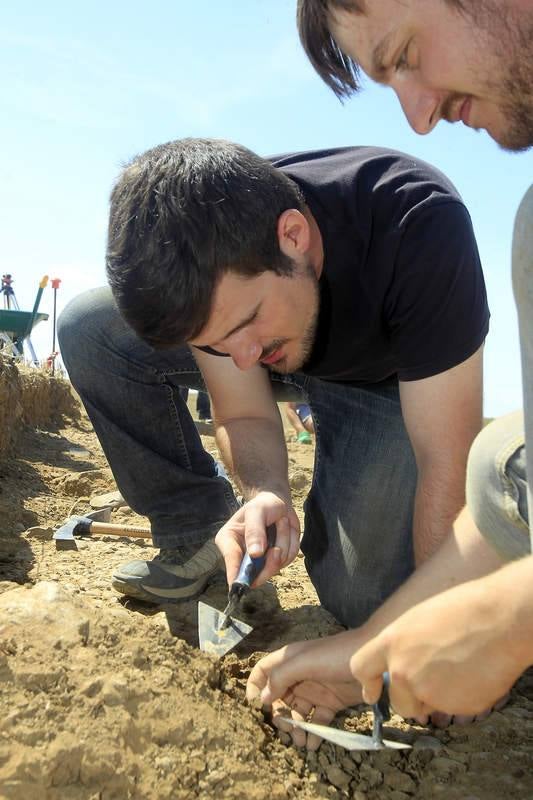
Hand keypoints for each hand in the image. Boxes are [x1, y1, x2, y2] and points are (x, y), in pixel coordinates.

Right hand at [215, 491, 300, 584]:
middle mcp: (241, 555)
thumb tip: (255, 554)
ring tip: (279, 524)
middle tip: (276, 548)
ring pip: (275, 566)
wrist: (277, 502)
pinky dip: (291, 545)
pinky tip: (284, 532)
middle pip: (254, 575)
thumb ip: (254, 531)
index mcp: (228, 541)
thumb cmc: (262, 505)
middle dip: (269, 562)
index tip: (243, 585)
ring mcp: (259, 560)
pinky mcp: (274, 560)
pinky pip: (287, 560)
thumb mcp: (256, 512)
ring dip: (283, 544)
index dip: (237, 576)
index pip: (231, 562)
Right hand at [246, 635, 361, 748]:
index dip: (255, 686)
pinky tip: (314, 743)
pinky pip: (317, 720)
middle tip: (285, 730)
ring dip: (296, 728)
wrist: (374, 660)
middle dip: (278, 716)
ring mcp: (316, 689)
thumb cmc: (336, 656)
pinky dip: (314, 732)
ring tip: (301, 741)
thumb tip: (262, 699)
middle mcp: (299, 675)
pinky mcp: (332, 702)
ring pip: (297, 712)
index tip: (254, 708)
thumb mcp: (305, 662)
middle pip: (279, 697)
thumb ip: (281, 677)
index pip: (263, 671)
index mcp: (289, 660)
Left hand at [349, 576, 524, 719]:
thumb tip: (399, 662)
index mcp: (391, 642)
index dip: (366, 683)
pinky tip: (473, 674)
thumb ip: (403, 645)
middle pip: (397, 701)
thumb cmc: (462, 609)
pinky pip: (452, 710)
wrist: (499, 619)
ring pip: (424, 708)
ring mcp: (427, 692)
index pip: (360, 667)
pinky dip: (461, 699)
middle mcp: (403, 671)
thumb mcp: (418, 619)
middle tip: (432, 680)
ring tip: (456, 670)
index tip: (371, 692)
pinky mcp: (454, 707)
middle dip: (410, 698)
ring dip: (434, 700)